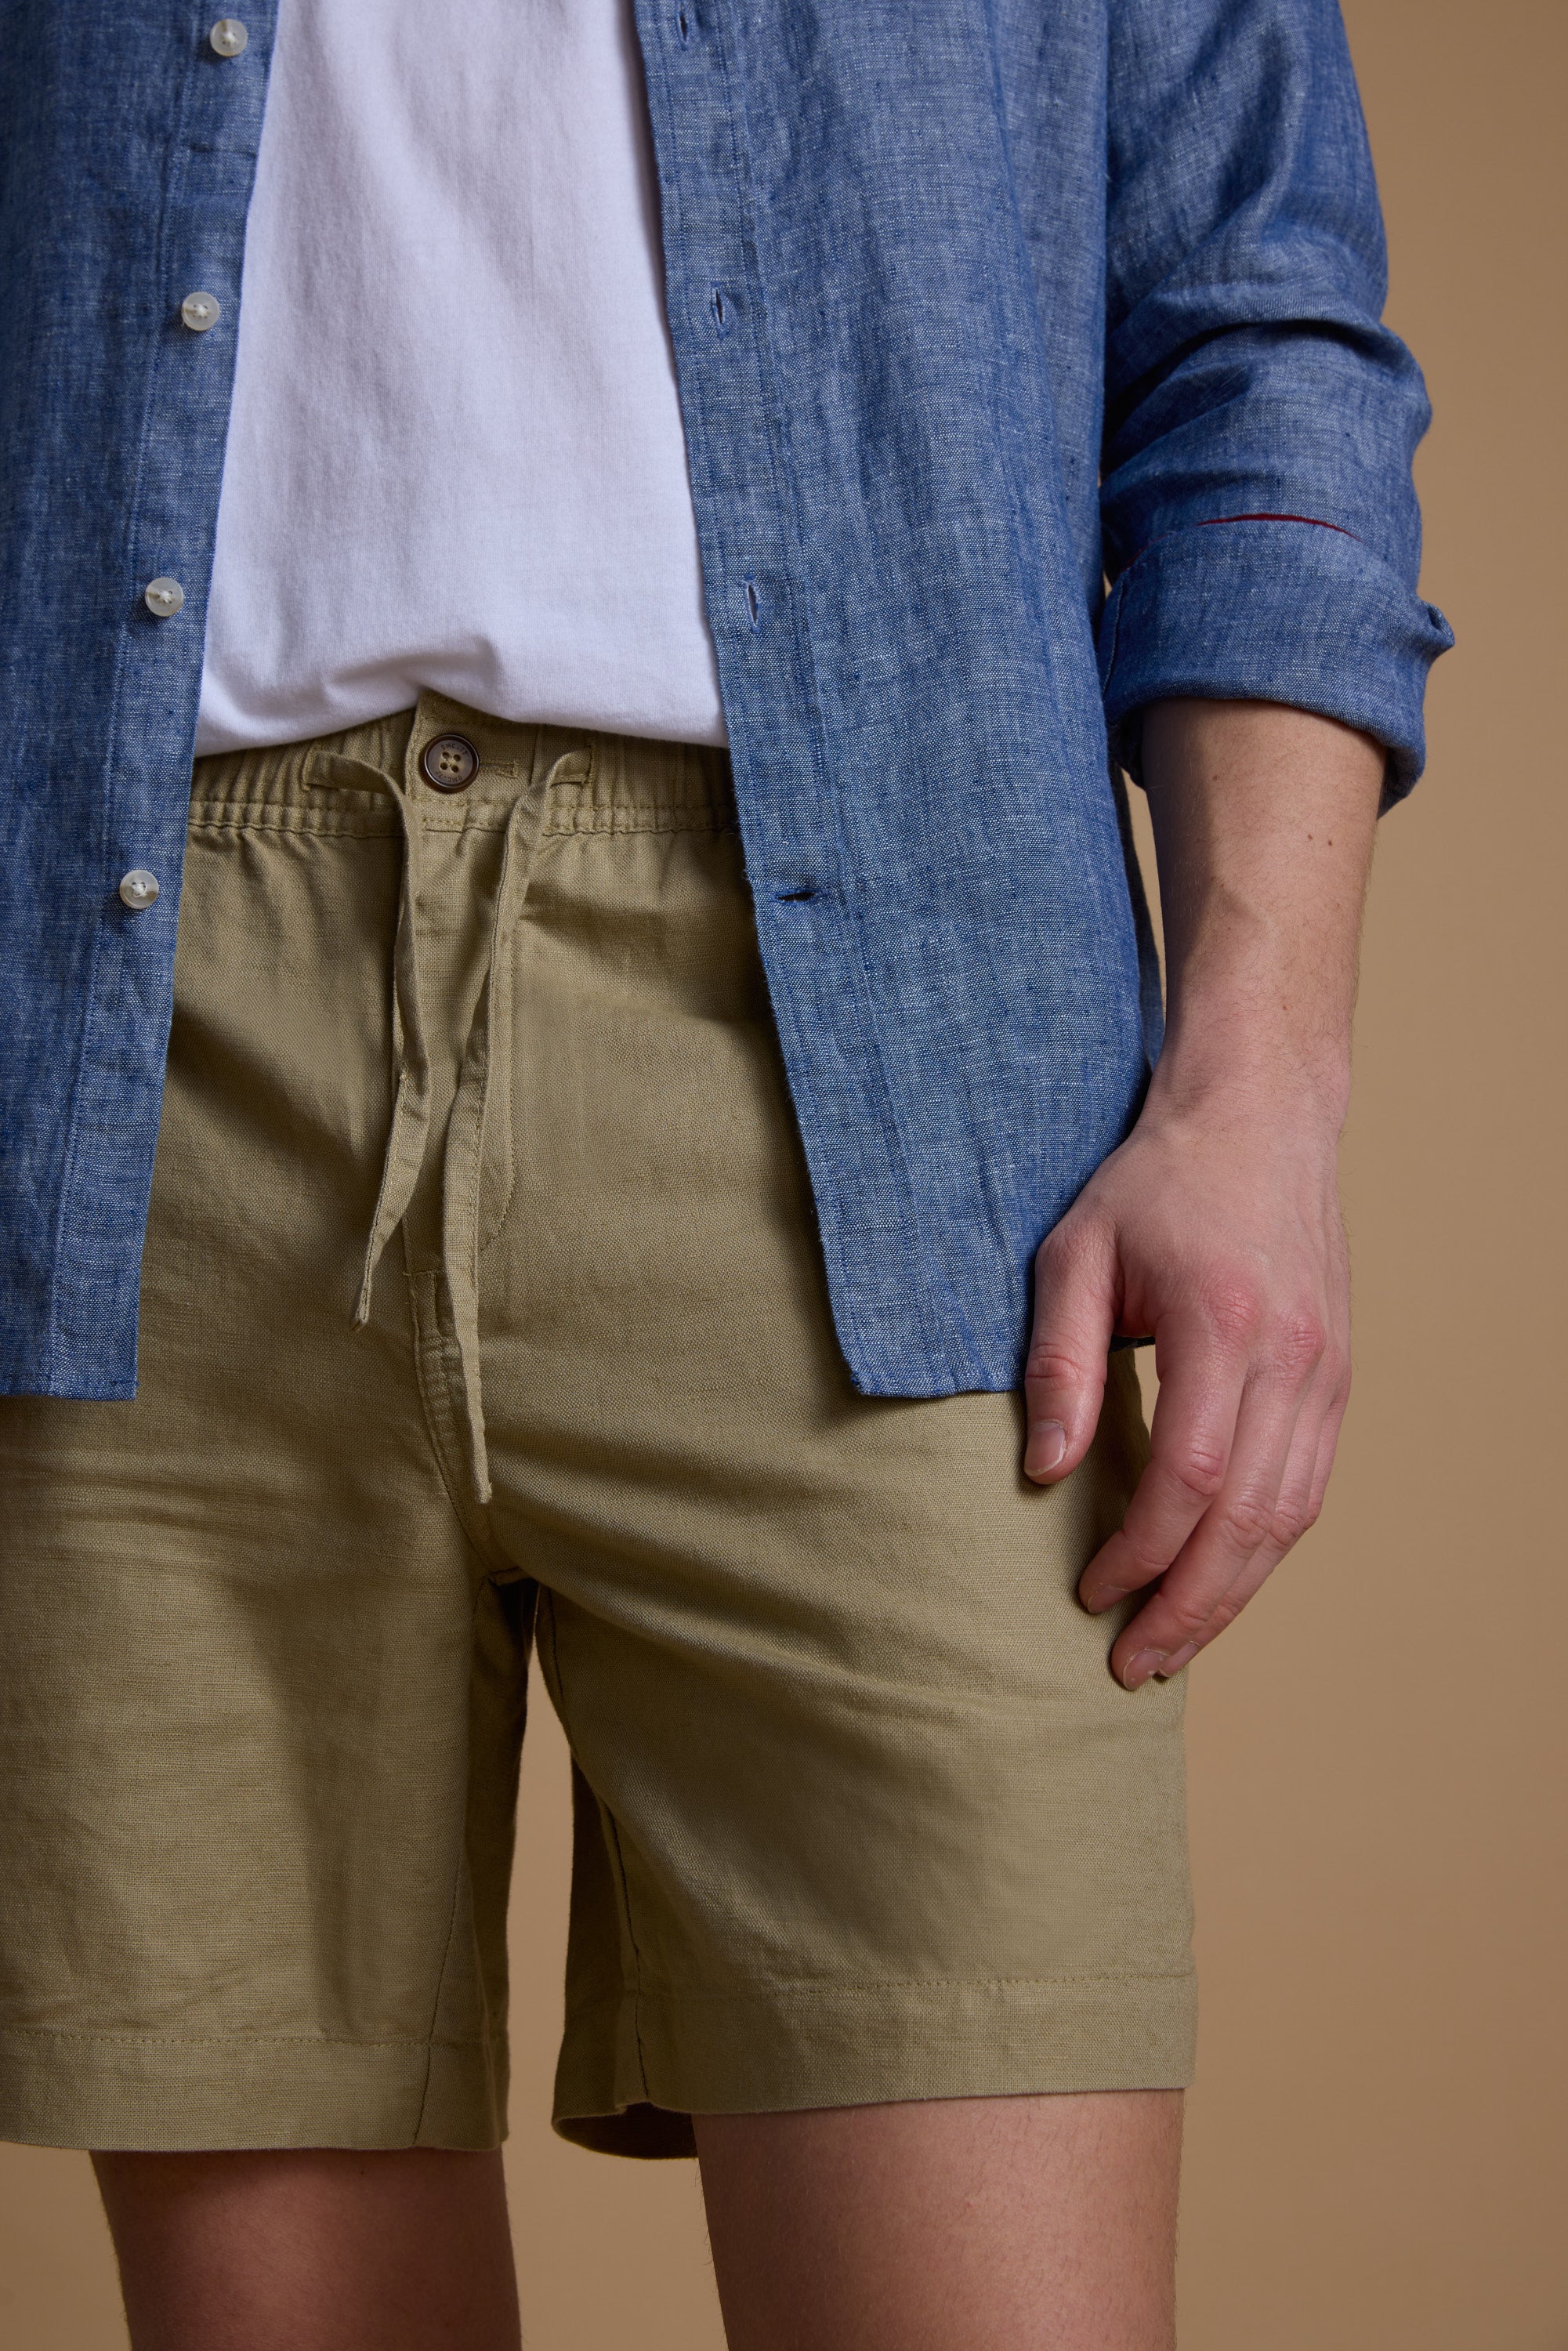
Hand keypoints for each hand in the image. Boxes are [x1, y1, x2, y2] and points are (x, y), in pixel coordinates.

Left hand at [1023, 1080, 1349, 1687]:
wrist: (1260, 1118)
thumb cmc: (1155, 1182)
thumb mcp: (1075, 1252)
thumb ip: (1058, 1361)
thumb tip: (1044, 1471)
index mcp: (1224, 1322)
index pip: (1191, 1475)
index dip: (1141, 1550)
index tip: (1089, 1591)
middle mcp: (1293, 1357)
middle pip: (1250, 1518)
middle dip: (1190, 1606)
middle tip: (1132, 1664)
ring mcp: (1328, 1372)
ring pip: (1291, 1517)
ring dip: (1233, 1594)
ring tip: (1172, 1646)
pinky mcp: (1338, 1379)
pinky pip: (1308, 1488)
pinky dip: (1265, 1549)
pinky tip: (1220, 1582)